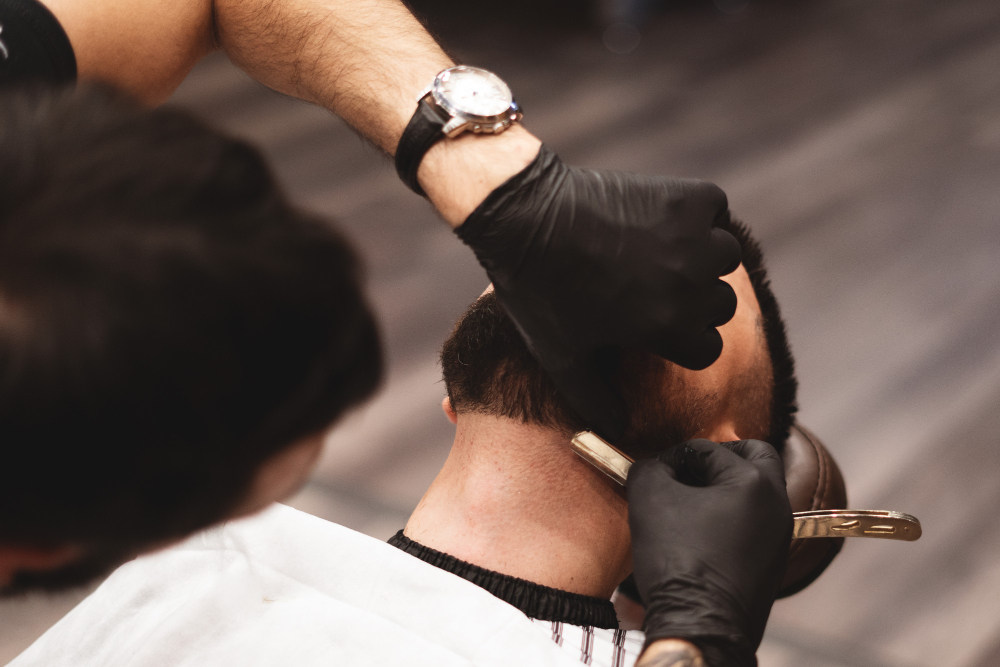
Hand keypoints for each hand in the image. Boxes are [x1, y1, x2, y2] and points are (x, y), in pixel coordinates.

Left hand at [454, 145, 740, 440]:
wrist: (525, 216)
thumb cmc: (539, 291)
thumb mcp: (561, 357)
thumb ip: (595, 400)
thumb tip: (620, 428)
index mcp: (668, 328)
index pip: (707, 349)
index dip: (679, 340)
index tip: (654, 324)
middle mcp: (691, 285)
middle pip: (720, 305)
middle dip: (692, 301)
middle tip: (651, 287)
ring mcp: (692, 238)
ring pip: (725, 256)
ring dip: (701, 256)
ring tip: (660, 253)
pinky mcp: (687, 197)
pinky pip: (715, 207)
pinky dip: (699, 211)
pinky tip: (664, 218)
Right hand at [627, 440, 792, 666]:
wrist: (700, 625)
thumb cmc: (679, 560)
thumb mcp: (649, 499)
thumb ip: (649, 468)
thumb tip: (654, 467)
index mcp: (754, 481)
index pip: (707, 449)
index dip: (674, 457)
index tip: (654, 473)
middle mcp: (777, 505)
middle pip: (754, 457)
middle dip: (719, 458)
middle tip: (689, 470)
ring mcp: (779, 536)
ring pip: (756, 492)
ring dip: (726, 488)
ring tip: (689, 502)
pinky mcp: (773, 563)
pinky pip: (755, 524)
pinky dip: (731, 517)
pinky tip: (701, 533)